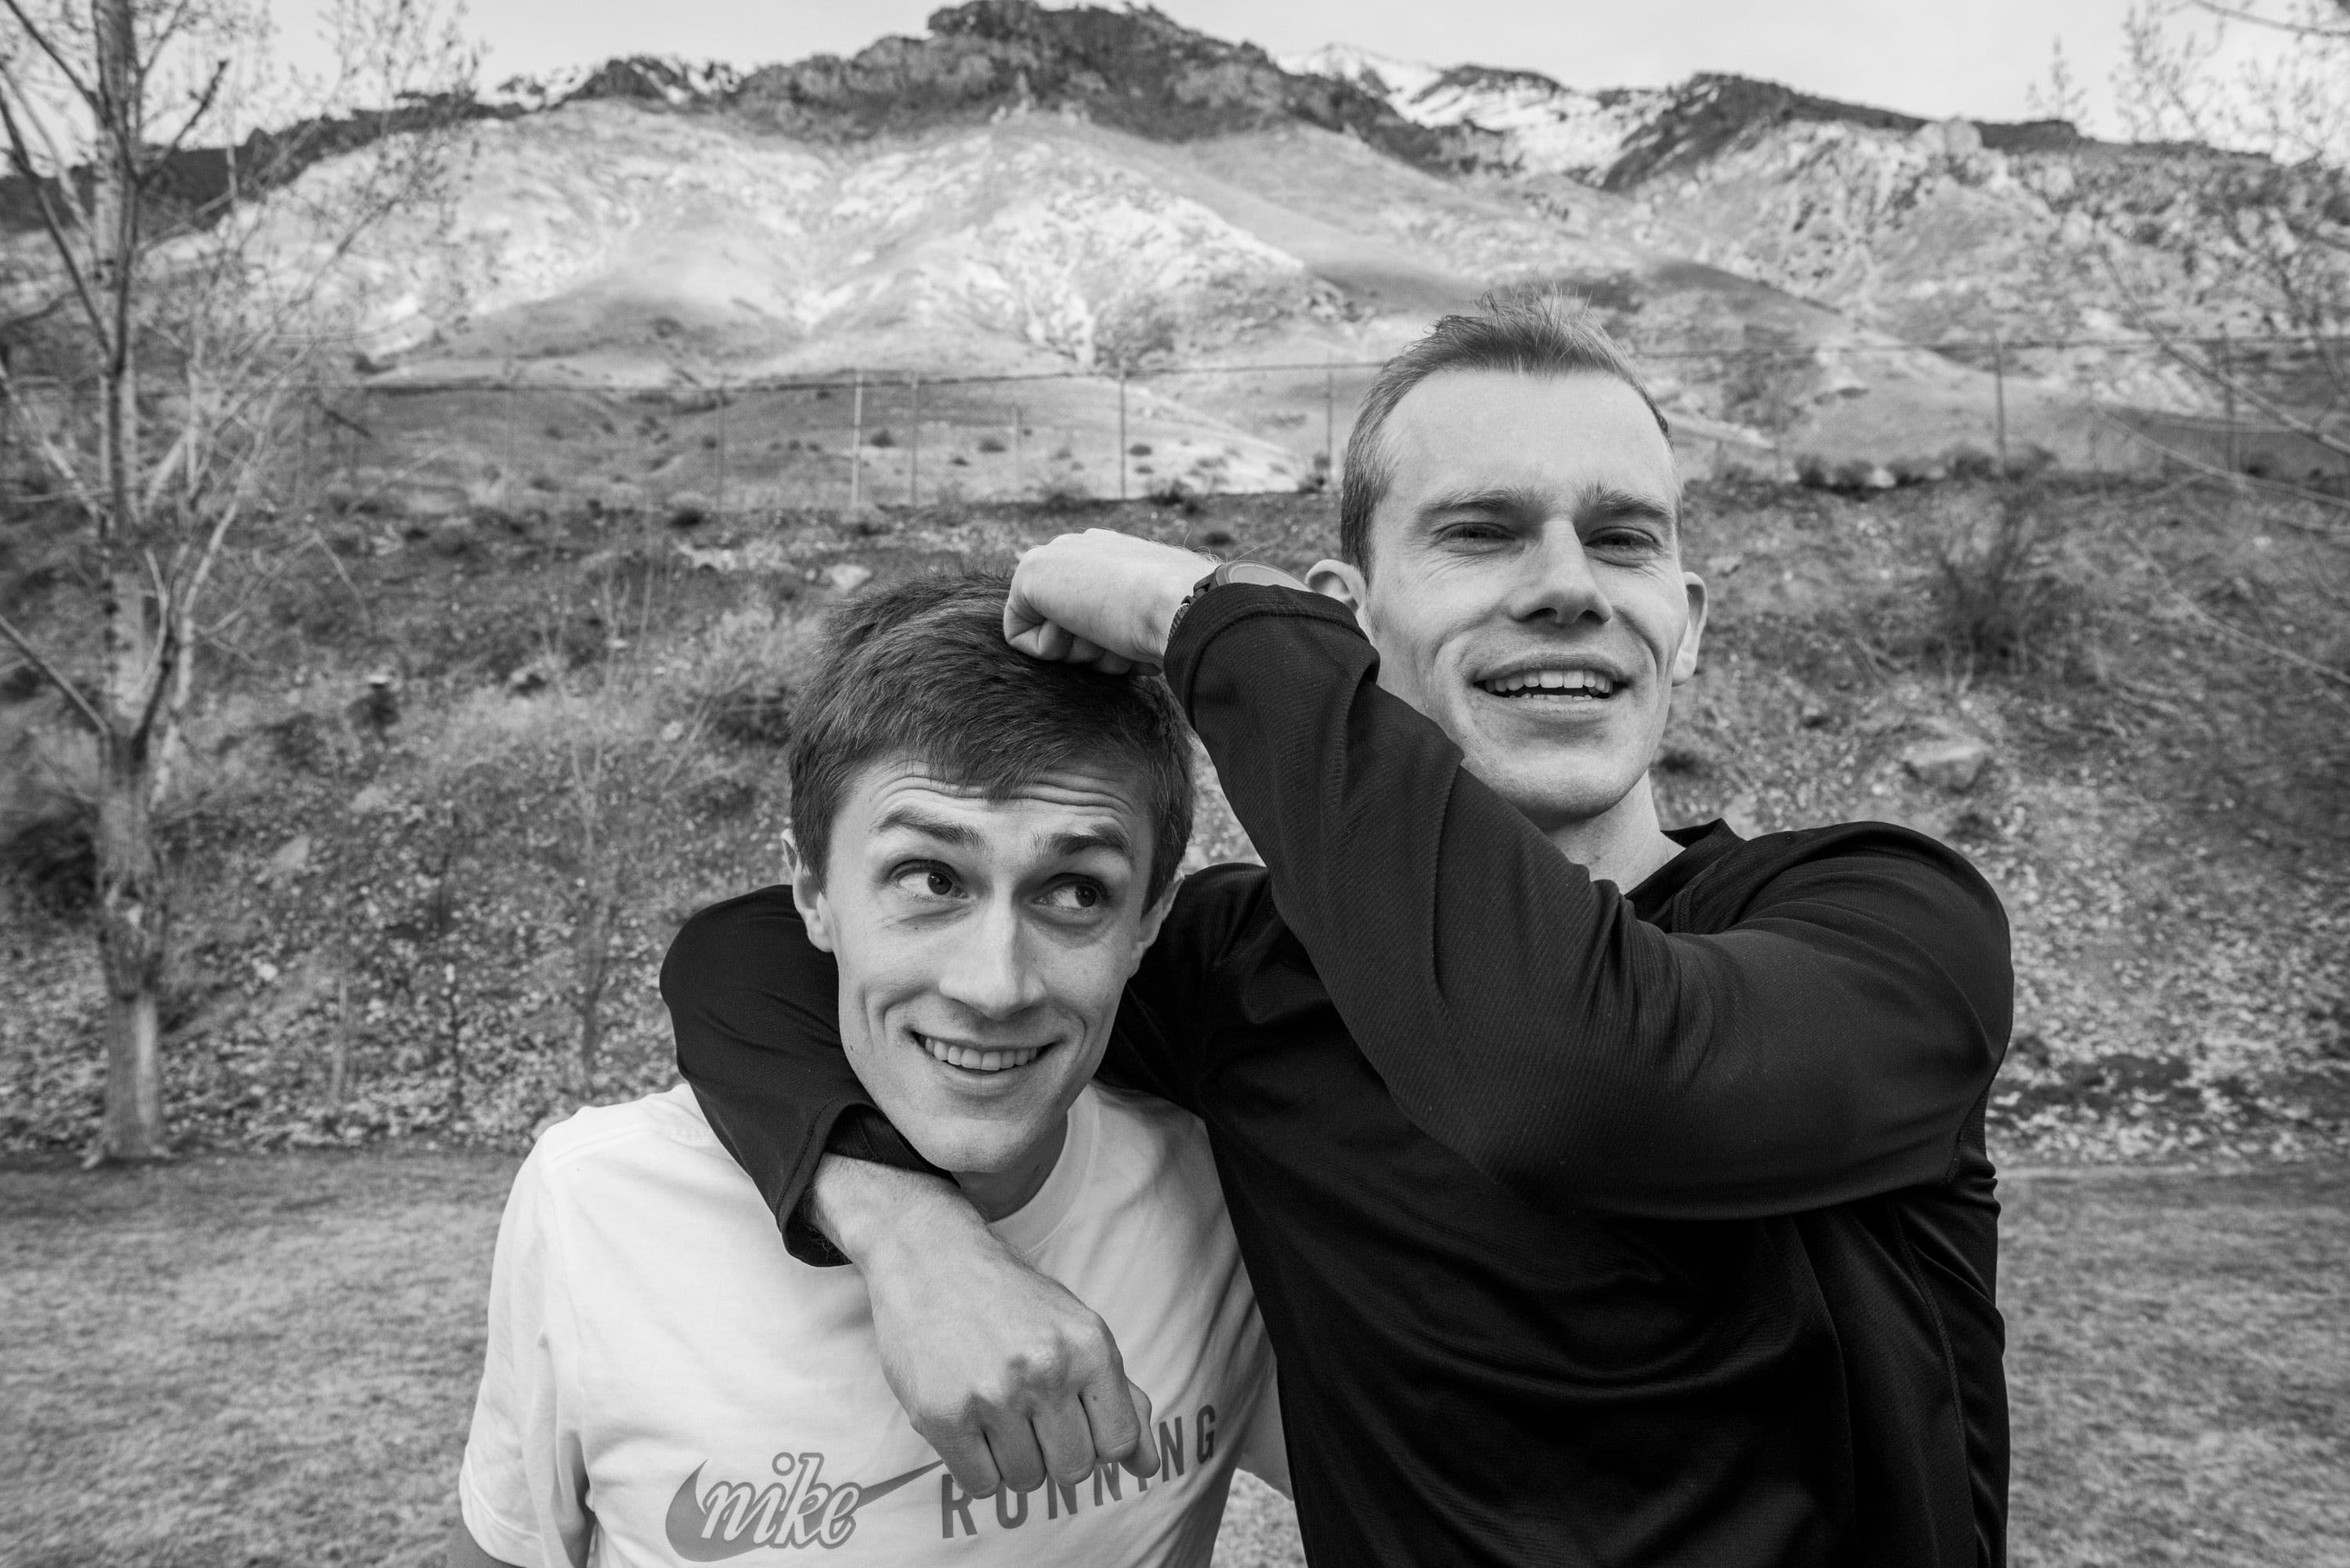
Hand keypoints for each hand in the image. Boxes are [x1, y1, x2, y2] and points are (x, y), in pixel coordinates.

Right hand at [810, 1158, 1159, 1496]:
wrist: (931, 1260)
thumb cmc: (1014, 1302)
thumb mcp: (1079, 1332)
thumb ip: (1122, 1398)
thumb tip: (1149, 1466)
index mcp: (1090, 1347)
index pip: (1120, 1442)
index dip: (1099, 1442)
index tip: (1075, 1419)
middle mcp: (1046, 1370)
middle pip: (1074, 1470)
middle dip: (1055, 1452)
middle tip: (1030, 1414)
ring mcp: (992, 1395)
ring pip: (1026, 1481)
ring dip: (1014, 1460)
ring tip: (997, 1413)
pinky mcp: (942, 1416)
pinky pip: (981, 1486)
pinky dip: (978, 1468)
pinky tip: (970, 1425)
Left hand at [1004, 529, 1212, 672]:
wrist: (1184, 605)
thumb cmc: (1185, 619)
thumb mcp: (1166, 615)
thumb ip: (1139, 617)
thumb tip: (1143, 647)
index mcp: (1118, 554)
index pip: (1095, 611)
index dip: (1114, 643)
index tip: (1141, 642)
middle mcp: (1086, 547)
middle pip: (1070, 623)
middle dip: (1095, 646)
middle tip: (1126, 638)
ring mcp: (1056, 555)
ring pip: (1053, 633)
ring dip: (1082, 651)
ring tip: (1113, 633)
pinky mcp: (1030, 573)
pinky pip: (1022, 638)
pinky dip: (1052, 653)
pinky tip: (1083, 630)